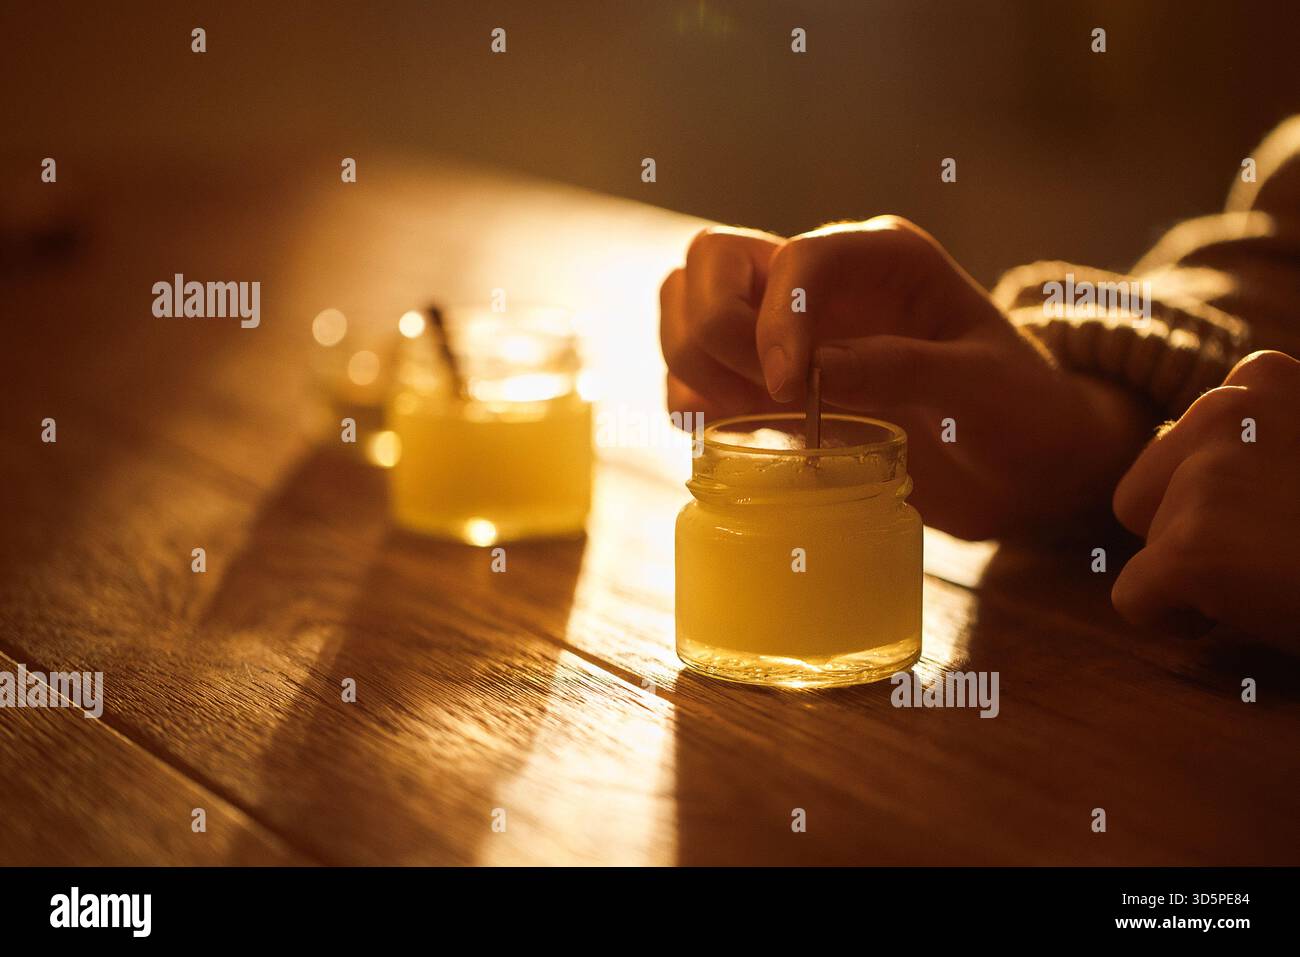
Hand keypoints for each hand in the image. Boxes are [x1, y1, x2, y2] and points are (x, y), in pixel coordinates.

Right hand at [660, 216, 1153, 538]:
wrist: (1024, 464)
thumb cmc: (1021, 413)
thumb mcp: (980, 387)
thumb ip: (900, 369)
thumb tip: (808, 373)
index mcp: (882, 258)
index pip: (795, 260)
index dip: (775, 321)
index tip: (788, 392)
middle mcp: (823, 281)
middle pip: (712, 260)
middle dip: (713, 329)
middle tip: (762, 398)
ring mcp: (787, 328)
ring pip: (687, 303)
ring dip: (692, 360)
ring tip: (743, 416)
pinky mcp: (767, 379)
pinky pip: (694, 368)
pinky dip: (689, 398)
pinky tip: (725, 433)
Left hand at [1111, 350, 1299, 635]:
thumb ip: (1269, 442)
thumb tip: (1198, 473)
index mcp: (1262, 379)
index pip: (1187, 441)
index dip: (1224, 496)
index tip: (1287, 516)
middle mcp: (1223, 410)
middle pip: (1144, 487)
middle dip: (1188, 528)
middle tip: (1273, 557)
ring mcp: (1203, 477)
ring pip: (1143, 540)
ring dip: (1194, 573)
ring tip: (1276, 580)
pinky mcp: (1187, 547)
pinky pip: (1135, 599)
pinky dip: (1174, 622)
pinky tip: (1248, 618)